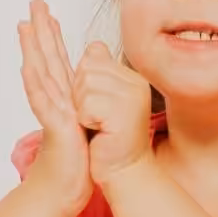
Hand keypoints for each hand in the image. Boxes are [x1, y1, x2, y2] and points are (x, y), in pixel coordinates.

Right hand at [17, 0, 92, 215]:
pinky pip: (42, 101)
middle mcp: (55, 100)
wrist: (65, 190)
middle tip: (35, 3)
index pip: (58, 61)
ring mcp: (51, 111)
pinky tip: (28, 64)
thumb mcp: (88, 125)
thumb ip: (88, 104)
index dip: (53, 38)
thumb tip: (93, 88)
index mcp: (66, 98)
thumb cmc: (77, 162)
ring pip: (39, 73)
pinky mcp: (55, 126)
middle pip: (46, 58)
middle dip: (40, 31)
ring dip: (32, 49)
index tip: (50, 14)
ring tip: (25, 24)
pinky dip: (34, 82)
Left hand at [74, 42, 155, 185]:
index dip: (83, 80)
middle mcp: (136, 83)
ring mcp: (133, 97)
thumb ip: (98, 72)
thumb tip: (93, 46)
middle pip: (86, 68)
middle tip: (97, 117)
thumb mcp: (103, 98)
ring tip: (99, 125)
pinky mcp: (124, 114)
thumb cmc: (109, 137)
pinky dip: (86, 120)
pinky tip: (100, 132)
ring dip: (82, 109)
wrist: (124, 170)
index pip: (94, 55)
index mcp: (132, 77)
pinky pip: (87, 105)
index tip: (98, 103)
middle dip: (80, 94)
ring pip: (85, 85)